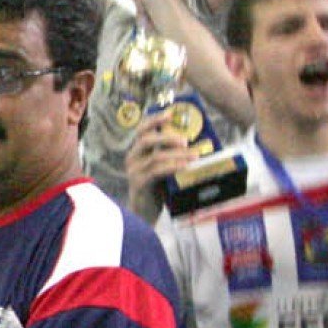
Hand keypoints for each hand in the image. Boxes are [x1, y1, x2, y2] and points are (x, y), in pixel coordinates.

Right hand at [124, 108, 191, 222]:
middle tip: (186, 140)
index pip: (142, 130)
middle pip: (146, 139)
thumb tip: (195, 144)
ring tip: (194, 155)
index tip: (171, 113)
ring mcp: (134, 171)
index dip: (155, 120)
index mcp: (137, 151)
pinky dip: (173, 166)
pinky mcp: (139, 184)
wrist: (145, 214)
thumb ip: (170, 156)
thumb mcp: (163, 168)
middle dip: (168, 137)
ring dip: (177, 154)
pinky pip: (156, 171)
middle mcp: (132, 159)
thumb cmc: (157, 189)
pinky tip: (185, 166)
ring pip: (155, 156)